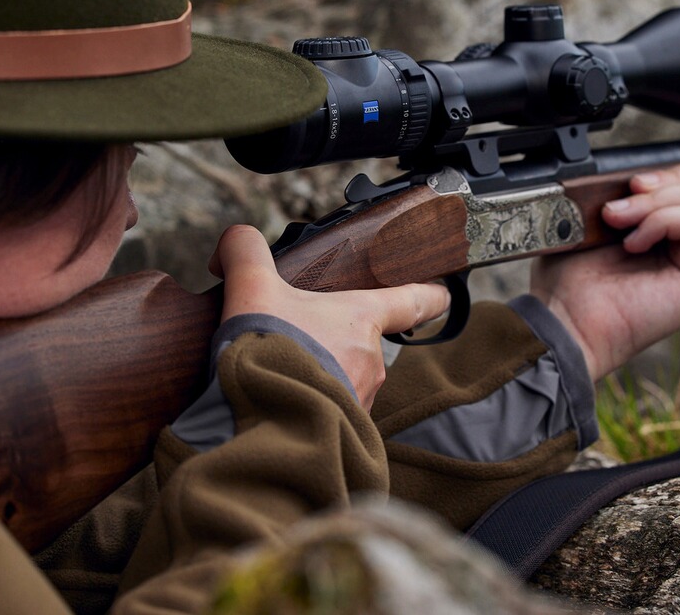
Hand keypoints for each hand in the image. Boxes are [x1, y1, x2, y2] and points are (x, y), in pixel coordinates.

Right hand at [208, 224, 450, 409]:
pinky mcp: (344, 439)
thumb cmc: (267, 353)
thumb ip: (246, 253)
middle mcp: (370, 362)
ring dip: (316, 380)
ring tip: (274, 379)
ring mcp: (360, 403)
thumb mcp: (250, 290)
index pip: (410, 300)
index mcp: (360, 320)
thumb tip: (236, 241)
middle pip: (358, 345)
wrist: (262, 431)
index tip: (444, 293)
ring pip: (342, 383)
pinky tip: (277, 410)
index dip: (428, 293)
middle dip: (329, 344)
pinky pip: (329, 418)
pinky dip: (307, 412)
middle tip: (292, 343)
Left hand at [529, 162, 679, 381]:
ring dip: (652, 200)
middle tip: (628, 192)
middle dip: (668, 176)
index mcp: (678, 230)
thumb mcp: (605, 215)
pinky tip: (632, 243)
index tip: (640, 181)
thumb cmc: (573, 275)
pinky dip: (660, 220)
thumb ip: (640, 192)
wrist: (564, 316)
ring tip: (617, 222)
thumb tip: (652, 172)